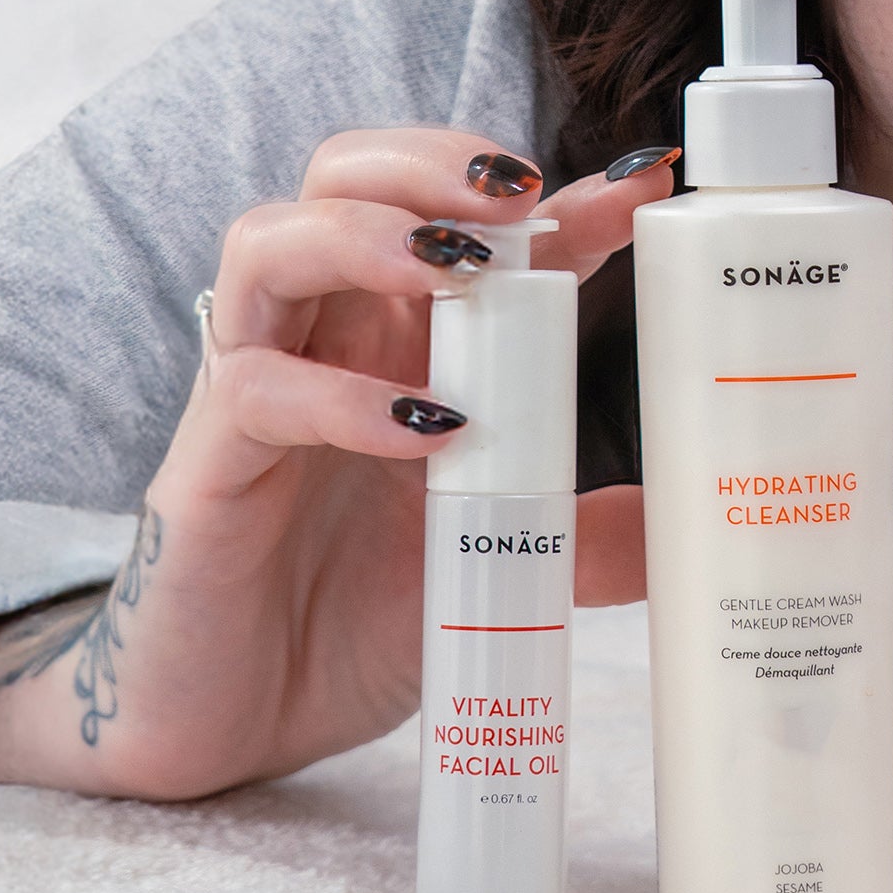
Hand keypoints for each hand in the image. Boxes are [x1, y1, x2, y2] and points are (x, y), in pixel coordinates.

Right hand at [0, 133, 670, 799]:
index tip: (647, 182)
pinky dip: (345, 396)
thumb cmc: (355, 618)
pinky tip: (421, 428)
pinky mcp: (208, 464)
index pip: (472, 227)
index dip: (561, 197)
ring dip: (368, 231)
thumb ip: (580, 538)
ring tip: (455, 268)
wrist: (236, 731)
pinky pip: (259, 389)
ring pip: (273, 241)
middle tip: (517, 193)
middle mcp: (327, 335)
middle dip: (431, 161)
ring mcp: (259, 388)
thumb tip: (684, 519)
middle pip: (346, 174)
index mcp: (401, 334)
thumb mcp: (494, 567)